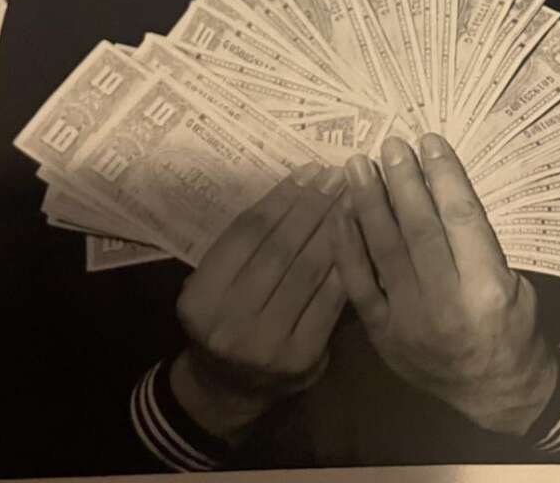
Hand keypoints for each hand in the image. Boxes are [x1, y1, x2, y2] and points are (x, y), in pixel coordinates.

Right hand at [172, 162, 346, 439]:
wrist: (228, 388)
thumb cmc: (224, 317)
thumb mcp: (216, 280)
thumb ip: (246, 243)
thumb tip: (298, 186)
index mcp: (201, 296)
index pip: (247, 233)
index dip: (281, 198)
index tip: (308, 171)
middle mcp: (230, 321)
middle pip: (280, 248)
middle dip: (312, 206)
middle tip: (337, 175)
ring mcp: (267, 343)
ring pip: (307, 270)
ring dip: (333, 227)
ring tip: (351, 196)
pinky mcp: (302, 357)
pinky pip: (328, 300)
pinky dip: (343, 263)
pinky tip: (358, 236)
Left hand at [330, 134, 557, 435]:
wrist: (494, 394)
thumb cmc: (512, 326)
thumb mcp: (515, 281)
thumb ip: (478, 242)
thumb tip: (440, 184)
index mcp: (487, 289)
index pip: (461, 218)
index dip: (443, 175)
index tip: (429, 142)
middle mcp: (446, 304)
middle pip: (418, 228)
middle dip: (402, 181)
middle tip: (389, 145)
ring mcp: (409, 322)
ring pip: (384, 250)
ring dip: (369, 202)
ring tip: (358, 165)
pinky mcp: (382, 335)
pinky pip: (358, 283)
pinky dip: (346, 245)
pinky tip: (341, 210)